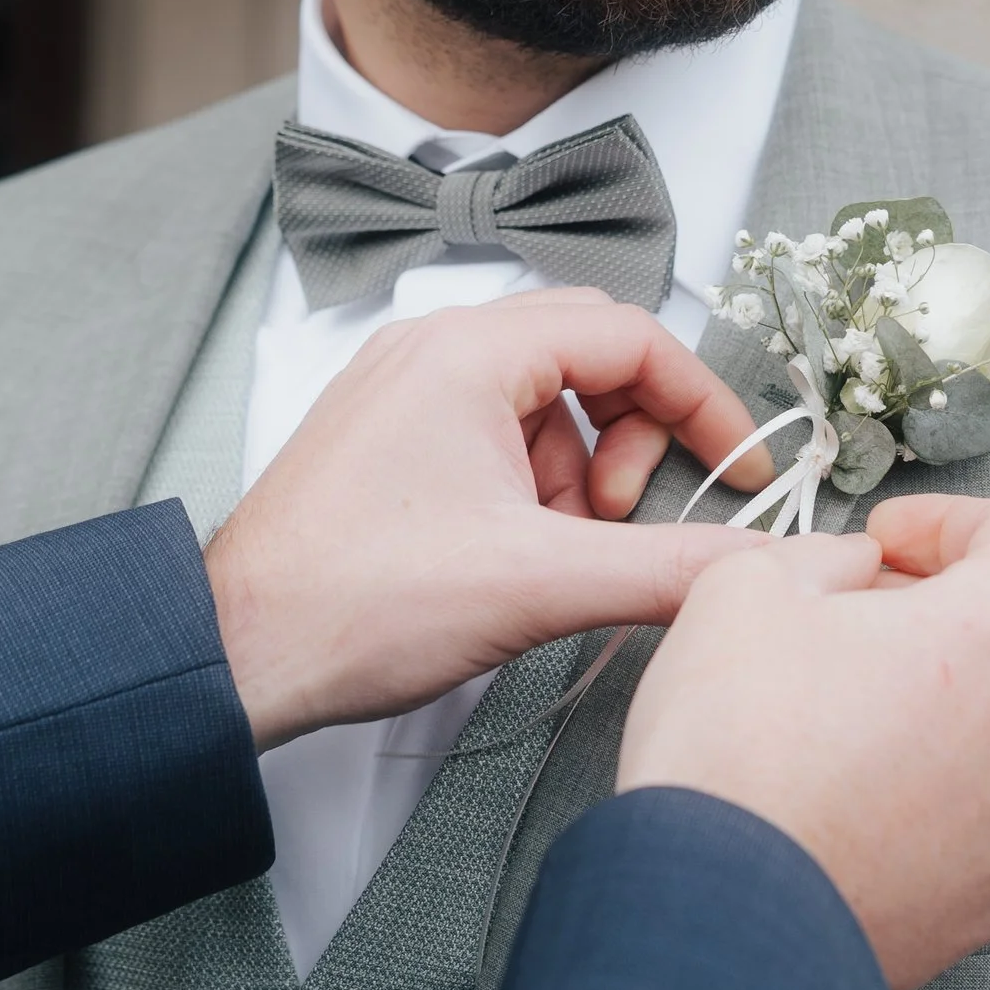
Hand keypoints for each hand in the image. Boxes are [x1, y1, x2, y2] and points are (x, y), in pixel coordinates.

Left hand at [205, 291, 771, 750]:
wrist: (236, 653)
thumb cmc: (353, 603)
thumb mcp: (540, 585)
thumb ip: (667, 567)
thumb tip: (753, 565)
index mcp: (470, 352)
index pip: (632, 337)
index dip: (702, 405)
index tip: (737, 471)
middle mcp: (434, 349)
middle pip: (589, 356)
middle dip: (632, 438)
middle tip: (621, 517)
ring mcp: (404, 392)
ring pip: (542, 403)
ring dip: (576, 474)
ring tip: (553, 553)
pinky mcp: (387, 438)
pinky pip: (492, 435)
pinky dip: (527, 489)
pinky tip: (512, 556)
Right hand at [617, 496, 989, 989]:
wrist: (722, 916)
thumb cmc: (736, 744)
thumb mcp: (746, 586)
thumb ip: (822, 554)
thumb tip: (858, 575)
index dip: (948, 522)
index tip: (889, 543)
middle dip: (950, 615)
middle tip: (861, 624)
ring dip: (954, 709)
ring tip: (856, 721)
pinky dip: (947, 793)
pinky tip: (866, 799)